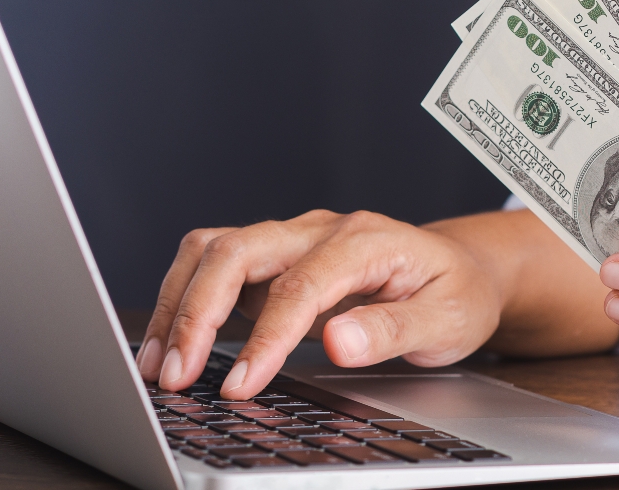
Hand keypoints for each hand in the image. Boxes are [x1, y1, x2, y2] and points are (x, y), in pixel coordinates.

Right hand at [135, 210, 502, 398]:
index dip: (265, 338)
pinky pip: (215, 266)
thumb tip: (338, 342)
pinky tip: (172, 345)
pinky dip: (185, 301)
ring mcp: (293, 240)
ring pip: (214, 250)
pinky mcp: (275, 259)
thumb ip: (394, 330)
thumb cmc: (455, 294)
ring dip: (178, 302)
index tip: (241, 387)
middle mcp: (320, 230)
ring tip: (157, 364)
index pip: (300, 286)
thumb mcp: (448, 319)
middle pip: (238, 251)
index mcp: (365, 240)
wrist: (460, 270)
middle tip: (175, 375)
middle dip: (197, 312)